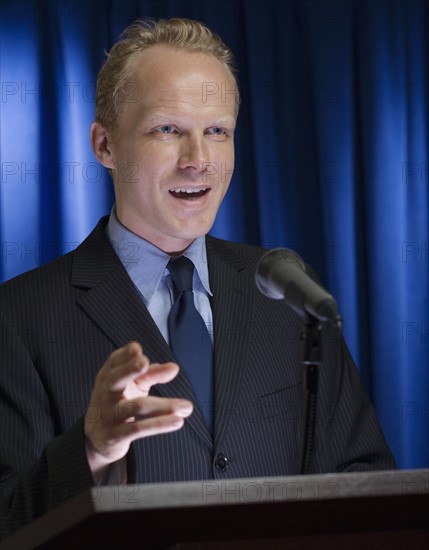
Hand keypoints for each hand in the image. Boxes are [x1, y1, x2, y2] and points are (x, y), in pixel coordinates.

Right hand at [84, 342, 192, 477]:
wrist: (98, 439)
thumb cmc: (119, 404)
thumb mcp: (134, 386)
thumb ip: (152, 374)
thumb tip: (174, 367)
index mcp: (108, 377)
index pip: (114, 362)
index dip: (124, 355)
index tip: (136, 349)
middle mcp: (105, 394)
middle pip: (115, 379)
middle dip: (129, 369)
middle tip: (145, 363)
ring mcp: (108, 415)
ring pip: (135, 406)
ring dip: (164, 406)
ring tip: (186, 406)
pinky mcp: (114, 436)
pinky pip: (138, 429)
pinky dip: (159, 425)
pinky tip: (177, 421)